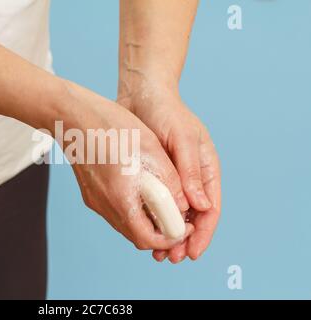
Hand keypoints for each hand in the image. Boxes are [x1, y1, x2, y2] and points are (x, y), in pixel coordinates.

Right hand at [59, 81, 193, 251]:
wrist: (72, 116)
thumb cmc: (110, 126)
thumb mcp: (149, 148)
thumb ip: (169, 180)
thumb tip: (183, 204)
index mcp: (120, 197)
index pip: (148, 238)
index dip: (170, 237)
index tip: (183, 225)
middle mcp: (105, 205)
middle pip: (137, 236)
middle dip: (161, 232)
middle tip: (177, 216)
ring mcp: (95, 201)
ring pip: (126, 225)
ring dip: (147, 222)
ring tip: (164, 202)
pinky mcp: (91, 194)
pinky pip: (116, 213)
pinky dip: (133, 211)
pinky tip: (142, 191)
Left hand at [118, 84, 220, 261]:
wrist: (143, 94)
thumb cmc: (167, 112)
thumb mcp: (183, 139)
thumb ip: (191, 172)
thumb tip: (201, 207)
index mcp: (205, 170)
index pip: (209, 209)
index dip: (203, 233)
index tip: (193, 252)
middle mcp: (190, 178)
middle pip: (191, 217)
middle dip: (183, 240)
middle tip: (172, 258)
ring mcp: (172, 177)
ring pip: (173, 214)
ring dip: (167, 234)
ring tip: (158, 252)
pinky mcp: (153, 176)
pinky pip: (156, 203)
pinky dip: (153, 219)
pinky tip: (144, 230)